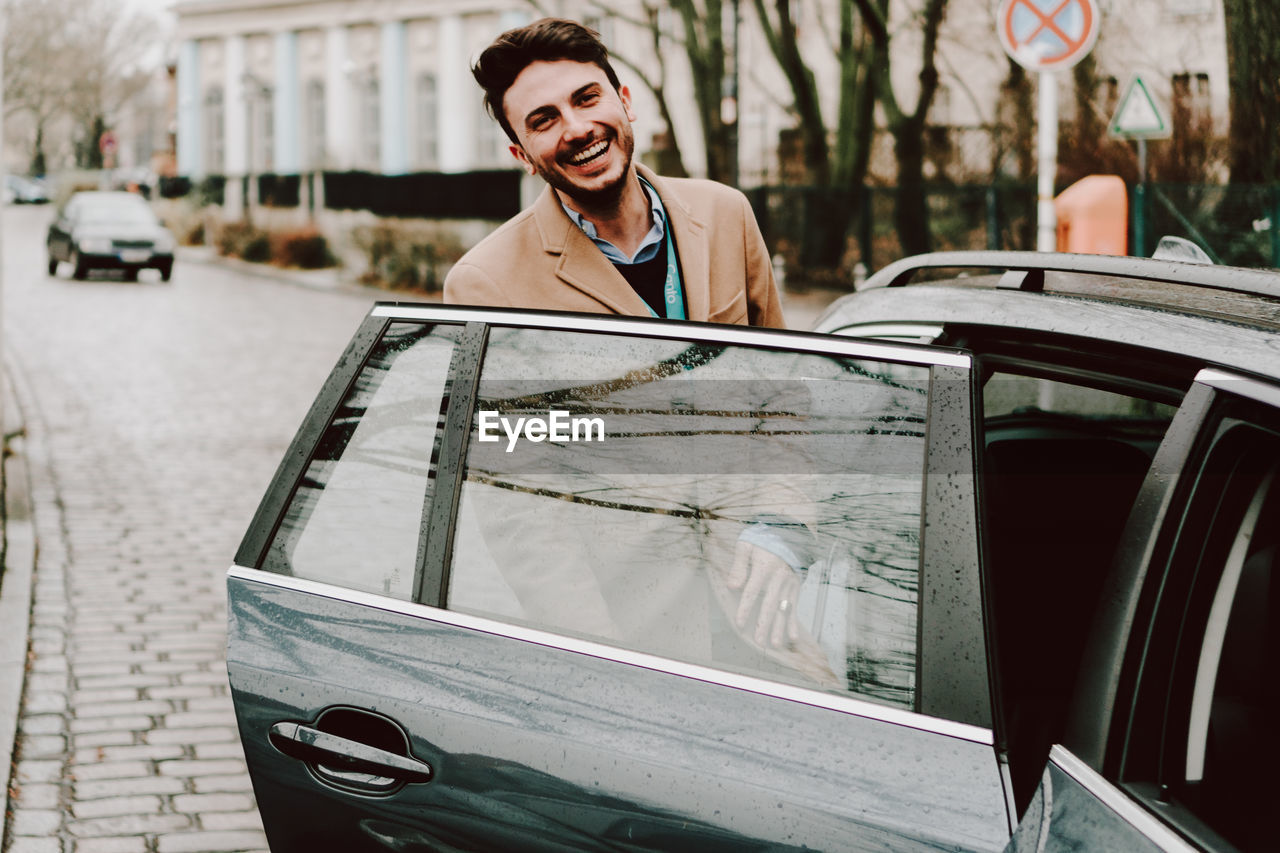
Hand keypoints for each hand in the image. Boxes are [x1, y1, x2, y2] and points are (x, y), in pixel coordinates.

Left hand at [720, 541, 841, 688]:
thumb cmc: (762, 540)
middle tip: (758, 641)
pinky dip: (794, 622)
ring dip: (779, 628)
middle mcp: (778, 578)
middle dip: (763, 624)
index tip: (739, 623)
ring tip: (774, 644)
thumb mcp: (746, 546)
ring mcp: (789, 584)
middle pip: (770, 604)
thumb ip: (739, 566)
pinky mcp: (795, 587)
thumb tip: (732, 586)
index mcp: (764, 567)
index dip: (746, 608)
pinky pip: (795, 607)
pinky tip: (793, 637)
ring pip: (783, 609)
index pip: (752, 591)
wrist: (788, 534)